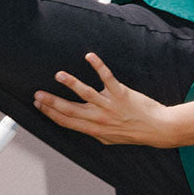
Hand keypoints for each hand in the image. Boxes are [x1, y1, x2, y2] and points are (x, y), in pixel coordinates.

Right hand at [33, 53, 173, 146]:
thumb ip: (93, 132)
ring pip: (86, 94)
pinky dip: (98, 66)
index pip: (66, 121)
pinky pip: (107, 78)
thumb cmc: (132, 132)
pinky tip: (89, 56)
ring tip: (59, 75)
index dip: (50, 113)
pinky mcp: (121, 93)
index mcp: (93, 129)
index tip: (38, 104)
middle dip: (51, 102)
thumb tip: (80, 126)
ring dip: (71, 83)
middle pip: (70, 109)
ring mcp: (110, 105)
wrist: (156, 129)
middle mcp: (99, 118)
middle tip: (37, 93)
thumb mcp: (109, 138)